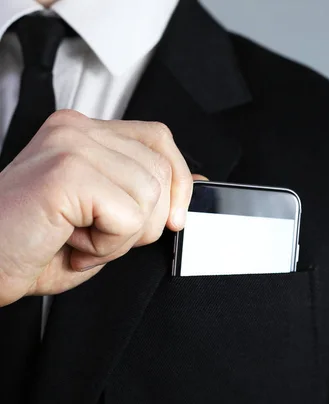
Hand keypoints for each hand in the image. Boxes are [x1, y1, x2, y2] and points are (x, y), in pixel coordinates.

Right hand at [0, 109, 200, 306]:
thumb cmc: (31, 246)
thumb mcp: (101, 219)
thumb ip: (142, 196)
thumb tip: (195, 185)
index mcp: (82, 135)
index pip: (159, 140)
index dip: (178, 182)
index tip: (172, 218)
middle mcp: (76, 131)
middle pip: (161, 170)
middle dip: (144, 222)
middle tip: (99, 236)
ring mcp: (70, 146)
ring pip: (149, 196)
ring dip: (121, 238)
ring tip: (80, 240)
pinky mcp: (66, 172)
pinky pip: (128, 216)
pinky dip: (106, 246)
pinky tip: (73, 244)